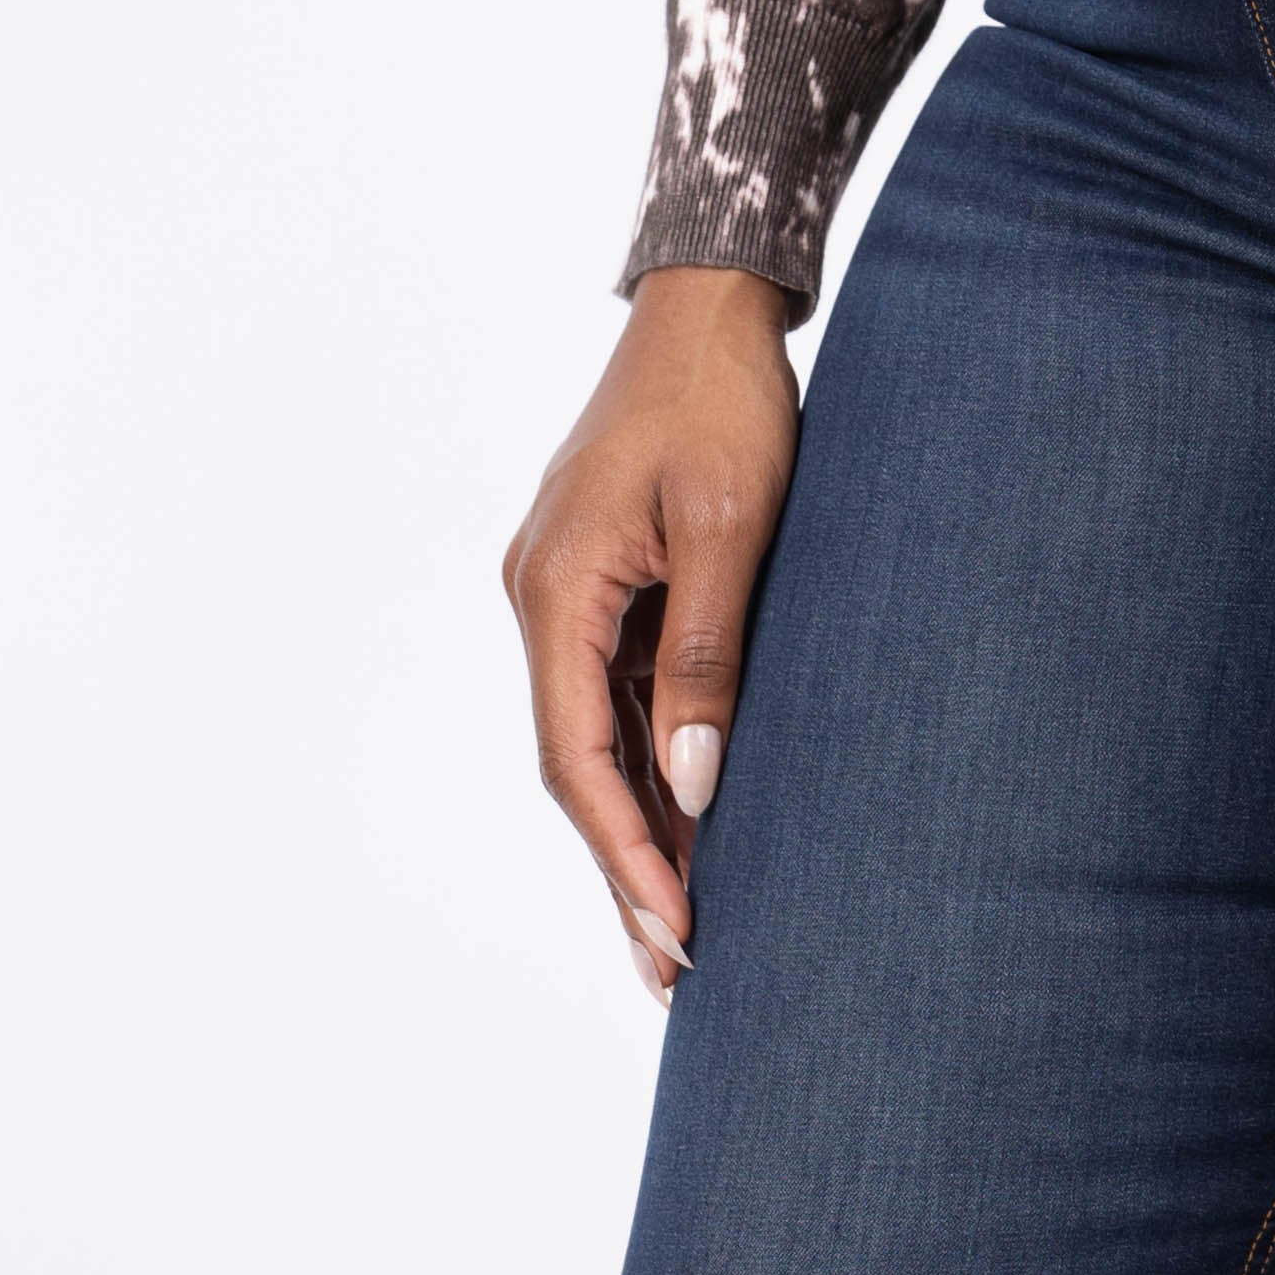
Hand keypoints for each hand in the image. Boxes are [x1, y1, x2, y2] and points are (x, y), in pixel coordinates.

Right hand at [502, 263, 800, 1010]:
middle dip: (625, 865)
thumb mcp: (732, 525)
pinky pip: (621, 687)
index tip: (674, 931)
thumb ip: (707, 653)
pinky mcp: (606, 576)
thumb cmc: (725, 401)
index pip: (576, 756)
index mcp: (555, 586)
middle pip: (577, 761)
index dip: (622, 853)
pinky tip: (695, 819)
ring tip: (688, 924)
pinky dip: (655, 755)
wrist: (711, 304)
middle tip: (677, 970)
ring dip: (641, 820)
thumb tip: (697, 781)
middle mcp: (542, 595)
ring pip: (599, 732)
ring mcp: (569, 586)